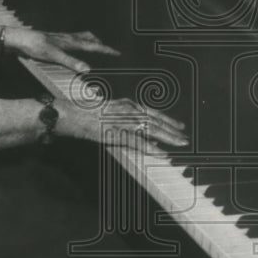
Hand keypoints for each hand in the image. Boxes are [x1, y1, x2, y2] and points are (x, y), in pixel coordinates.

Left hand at [2, 27, 119, 72]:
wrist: (20, 39)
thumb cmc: (36, 46)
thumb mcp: (55, 56)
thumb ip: (71, 62)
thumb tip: (88, 69)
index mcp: (71, 42)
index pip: (94, 46)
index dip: (106, 50)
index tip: (118, 53)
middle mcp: (68, 38)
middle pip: (89, 38)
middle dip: (99, 44)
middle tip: (107, 50)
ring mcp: (61, 38)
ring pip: (80, 37)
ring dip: (89, 41)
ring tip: (94, 45)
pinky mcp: (54, 40)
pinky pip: (72, 40)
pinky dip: (78, 42)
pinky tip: (72, 48)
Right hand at [57, 96, 188, 157]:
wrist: (71, 114)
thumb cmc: (86, 114)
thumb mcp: (109, 111)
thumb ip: (123, 116)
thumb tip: (136, 126)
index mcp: (127, 105)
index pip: (152, 113)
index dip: (168, 120)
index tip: (180, 127)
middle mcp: (128, 110)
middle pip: (155, 121)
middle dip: (172, 131)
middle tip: (185, 139)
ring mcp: (123, 121)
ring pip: (150, 130)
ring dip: (167, 138)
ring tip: (180, 145)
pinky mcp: (116, 132)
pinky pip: (137, 141)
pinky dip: (150, 148)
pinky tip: (161, 153)